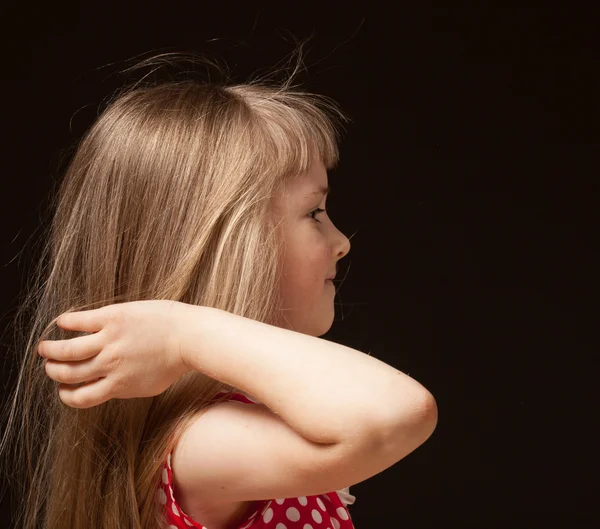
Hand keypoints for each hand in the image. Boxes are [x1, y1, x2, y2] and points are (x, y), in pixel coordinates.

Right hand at [38, 299, 189, 408]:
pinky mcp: (113, 318)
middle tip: (49, 366)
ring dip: (50, 350)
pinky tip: (61, 322)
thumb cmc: (175, 361)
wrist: (191, 337)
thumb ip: (126, 388)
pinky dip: (65, 323)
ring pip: (67, 350)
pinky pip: (79, 321)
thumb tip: (111, 388)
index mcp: (117, 386)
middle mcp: (109, 366)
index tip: (64, 390)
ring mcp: (109, 341)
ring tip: (44, 347)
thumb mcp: (149, 386)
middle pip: (68, 374)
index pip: (80, 398)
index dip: (66, 396)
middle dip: (53, 372)